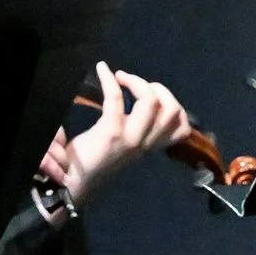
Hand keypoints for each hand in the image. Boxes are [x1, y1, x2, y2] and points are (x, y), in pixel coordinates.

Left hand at [47, 62, 194, 206]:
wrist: (72, 185)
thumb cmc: (93, 163)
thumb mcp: (124, 147)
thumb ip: (136, 130)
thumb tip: (136, 103)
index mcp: (150, 147)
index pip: (183, 127)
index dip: (173, 103)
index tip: (151, 93)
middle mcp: (146, 144)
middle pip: (172, 110)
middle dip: (158, 88)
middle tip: (135, 84)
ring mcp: (130, 139)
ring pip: (152, 102)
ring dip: (139, 82)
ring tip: (122, 78)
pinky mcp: (111, 133)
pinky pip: (116, 98)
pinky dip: (109, 79)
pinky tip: (102, 69)